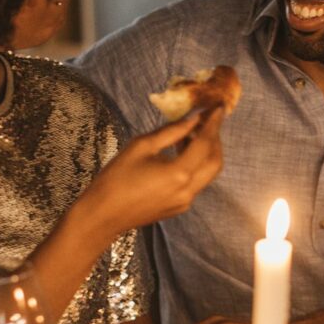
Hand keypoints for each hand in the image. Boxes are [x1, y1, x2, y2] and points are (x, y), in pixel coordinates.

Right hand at [81, 109, 224, 237]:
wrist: (104, 214)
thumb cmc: (117, 177)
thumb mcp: (141, 146)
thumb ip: (171, 132)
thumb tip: (193, 119)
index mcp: (179, 173)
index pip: (206, 144)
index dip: (213, 124)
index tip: (219, 108)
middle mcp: (188, 190)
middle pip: (215, 162)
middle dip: (215, 140)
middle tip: (206, 122)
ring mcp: (185, 201)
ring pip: (208, 174)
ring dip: (206, 154)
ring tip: (190, 136)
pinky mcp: (179, 207)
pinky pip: (196, 183)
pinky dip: (195, 166)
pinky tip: (180, 154)